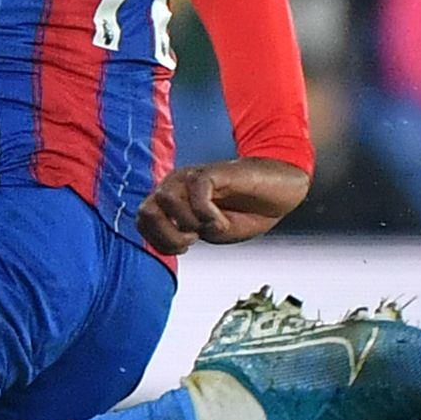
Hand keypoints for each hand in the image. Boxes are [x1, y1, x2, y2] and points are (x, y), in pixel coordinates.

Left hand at [136, 158, 309, 255]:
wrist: (278, 194)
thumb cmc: (244, 214)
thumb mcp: (208, 232)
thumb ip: (183, 233)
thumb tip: (170, 235)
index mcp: (170, 200)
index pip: (142, 221)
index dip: (160, 242)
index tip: (187, 247)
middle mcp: (175, 185)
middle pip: (146, 212)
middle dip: (168, 236)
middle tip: (195, 239)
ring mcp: (192, 176)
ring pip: (166, 200)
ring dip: (189, 223)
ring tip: (212, 226)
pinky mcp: (212, 172)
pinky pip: (197, 193)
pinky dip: (208, 215)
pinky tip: (222, 220)